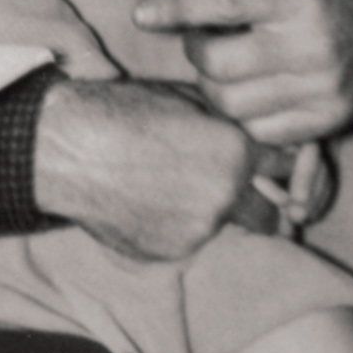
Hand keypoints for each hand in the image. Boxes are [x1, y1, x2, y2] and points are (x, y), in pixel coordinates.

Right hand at [30, 76, 271, 262]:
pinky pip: (184, 241)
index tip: (269, 166)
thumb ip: (227, 124)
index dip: (280, 164)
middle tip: (230, 190)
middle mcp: (226, 197)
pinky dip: (172, 226)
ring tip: (166, 186)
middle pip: (270, 216)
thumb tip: (254, 136)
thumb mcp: (184, 99)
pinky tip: (141, 201)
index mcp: (236, 152)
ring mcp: (197, 231)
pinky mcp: (167, 253)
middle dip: (260, 205)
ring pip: (221, 228)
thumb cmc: (119, 111)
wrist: (63, 147)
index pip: (289, 167)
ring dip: (208, 213)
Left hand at [131, 0, 352, 145]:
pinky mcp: (327, 122)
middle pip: (217, 66)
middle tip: (203, 39)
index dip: (176, 9)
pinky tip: (253, 90)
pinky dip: (243, 114)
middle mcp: (309, 48)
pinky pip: (260, 132)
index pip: (223, 5)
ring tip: (227, 66)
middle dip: (196, 52)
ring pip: (232, 106)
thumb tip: (171, 8)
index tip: (142, 13)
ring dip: (215, 87)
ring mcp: (320, 91)